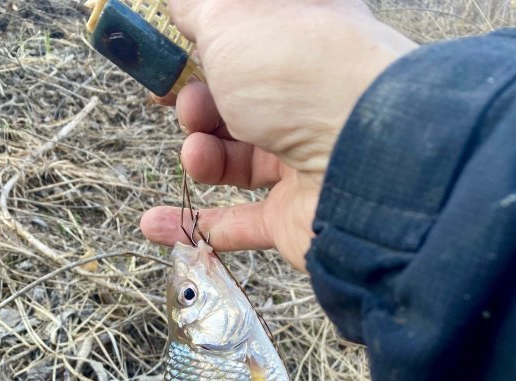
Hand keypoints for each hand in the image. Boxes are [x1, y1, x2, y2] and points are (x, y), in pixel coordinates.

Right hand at [140, 0, 415, 269]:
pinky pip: (240, 223)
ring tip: (196, 153)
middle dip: (202, 103)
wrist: (361, 158)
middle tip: (190, 105)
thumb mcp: (231, 18)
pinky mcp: (296, 214)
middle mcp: (311, 98)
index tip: (175, 46)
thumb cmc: (298, 70)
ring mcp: (307, 160)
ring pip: (239, 160)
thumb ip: (200, 9)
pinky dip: (197, 224)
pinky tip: (154, 224)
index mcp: (306, 37)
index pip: (254, 35)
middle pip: (241, 102)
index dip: (210, 41)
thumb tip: (183, 4)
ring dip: (202, 156)